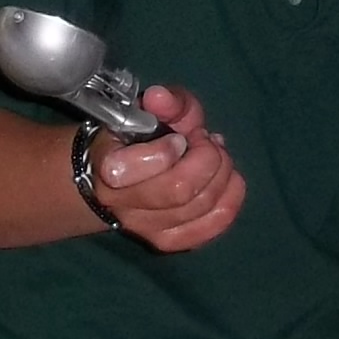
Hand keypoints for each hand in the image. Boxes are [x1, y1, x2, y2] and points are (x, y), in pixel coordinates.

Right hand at [87, 84, 244, 252]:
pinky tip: (230, 180)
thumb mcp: (154, 110)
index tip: (178, 138)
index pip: (136, 169)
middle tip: (207, 142)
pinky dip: (230, 200)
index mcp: (108, 166)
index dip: (167, 151)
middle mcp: (121, 204)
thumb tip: (159, 97)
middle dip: (206, 159)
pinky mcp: (167, 241)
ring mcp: (144, 228)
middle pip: (178, 191)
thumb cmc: (137, 137)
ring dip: (222, 175)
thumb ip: (163, 101)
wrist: (114, 179)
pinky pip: (210, 228)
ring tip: (218, 156)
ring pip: (198, 208)